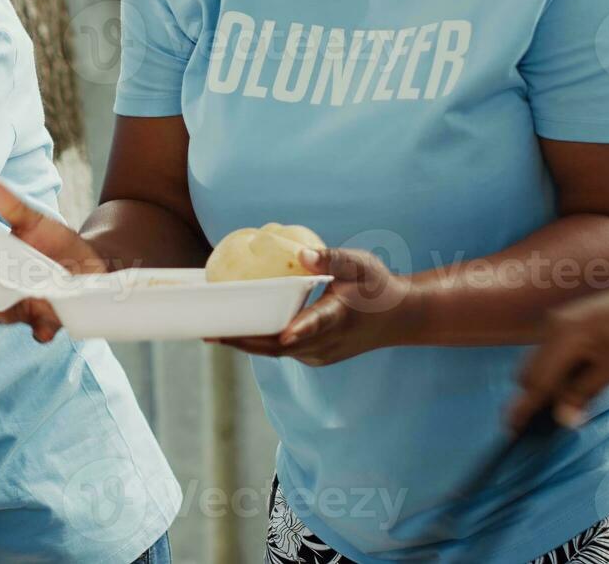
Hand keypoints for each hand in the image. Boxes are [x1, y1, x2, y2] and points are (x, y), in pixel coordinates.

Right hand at [0, 180, 105, 342]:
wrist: (88, 258)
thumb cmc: (53, 240)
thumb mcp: (34, 222)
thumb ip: (13, 208)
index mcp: (4, 278)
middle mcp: (17, 302)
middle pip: (0, 314)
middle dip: (0, 310)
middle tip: (1, 301)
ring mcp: (39, 313)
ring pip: (27, 326)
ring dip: (31, 321)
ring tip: (39, 305)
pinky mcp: (60, 320)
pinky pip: (49, 332)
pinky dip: (50, 328)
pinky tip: (58, 313)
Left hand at [213, 248, 421, 365]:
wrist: (398, 318)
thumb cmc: (377, 286)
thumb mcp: (360, 265)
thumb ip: (332, 258)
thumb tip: (303, 252)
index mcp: (340, 317)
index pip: (318, 324)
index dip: (301, 330)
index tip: (286, 334)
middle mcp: (326, 343)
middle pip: (280, 346)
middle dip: (245, 341)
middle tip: (210, 332)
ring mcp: (318, 354)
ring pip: (275, 352)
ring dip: (245, 344)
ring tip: (211, 333)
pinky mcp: (312, 357)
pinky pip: (279, 351)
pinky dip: (258, 342)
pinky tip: (234, 331)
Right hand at [509, 280, 608, 431]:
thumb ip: (583, 392)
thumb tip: (561, 419)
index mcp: (562, 338)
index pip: (535, 380)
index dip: (523, 406)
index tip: (512, 429)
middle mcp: (550, 328)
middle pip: (529, 372)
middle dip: (534, 397)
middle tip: (548, 421)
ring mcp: (553, 323)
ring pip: (537, 363)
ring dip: (546, 385)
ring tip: (567, 404)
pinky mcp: (562, 323)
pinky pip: (548, 353)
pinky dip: (554, 371)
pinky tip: (574, 382)